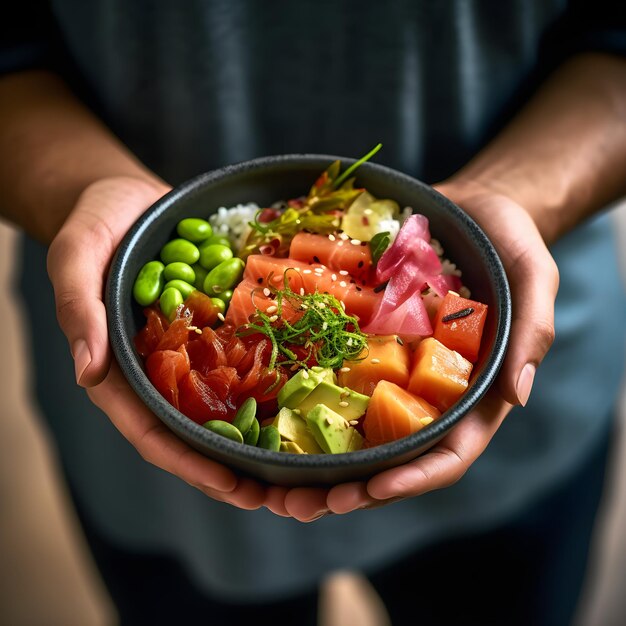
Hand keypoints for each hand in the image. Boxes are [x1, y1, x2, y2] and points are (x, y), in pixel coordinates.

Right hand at [46, 176, 266, 509]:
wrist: (126, 197)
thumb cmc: (93, 224)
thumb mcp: (76, 257)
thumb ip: (79, 309)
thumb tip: (86, 370)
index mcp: (118, 367)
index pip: (150, 428)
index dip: (189, 461)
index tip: (231, 486)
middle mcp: (155, 370)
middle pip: (191, 431)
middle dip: (230, 467)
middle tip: (277, 495)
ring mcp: (186, 352)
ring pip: (219, 407)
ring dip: (253, 440)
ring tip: (294, 467)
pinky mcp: (210, 330)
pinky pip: (238, 364)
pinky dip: (264, 388)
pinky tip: (297, 402)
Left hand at [275, 182, 558, 519]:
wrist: (471, 211)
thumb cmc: (510, 243)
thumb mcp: (533, 278)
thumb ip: (530, 331)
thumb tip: (516, 396)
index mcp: (472, 392)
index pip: (448, 451)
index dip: (413, 477)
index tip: (373, 489)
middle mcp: (428, 392)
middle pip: (391, 456)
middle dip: (349, 487)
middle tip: (299, 505)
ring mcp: (394, 370)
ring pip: (355, 431)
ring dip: (315, 463)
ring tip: (271, 486)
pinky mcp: (366, 345)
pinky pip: (335, 378)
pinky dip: (305, 404)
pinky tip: (266, 417)